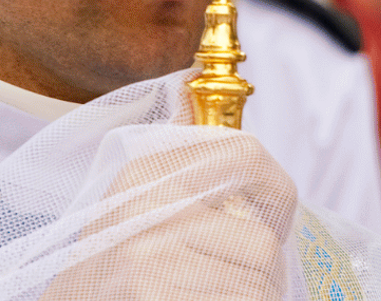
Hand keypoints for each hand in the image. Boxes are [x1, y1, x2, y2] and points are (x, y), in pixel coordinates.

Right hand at [41, 130, 296, 300]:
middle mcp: (148, 207)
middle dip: (258, 276)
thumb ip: (174, 167)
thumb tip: (205, 100)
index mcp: (145, 171)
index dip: (276, 192)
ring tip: (203, 295)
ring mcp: (152, 258)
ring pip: (258, 287)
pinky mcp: (156, 295)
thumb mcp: (129, 210)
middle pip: (263, 243)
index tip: (277, 220)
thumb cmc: (104, 277)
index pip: (246, 156)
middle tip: (224, 286)